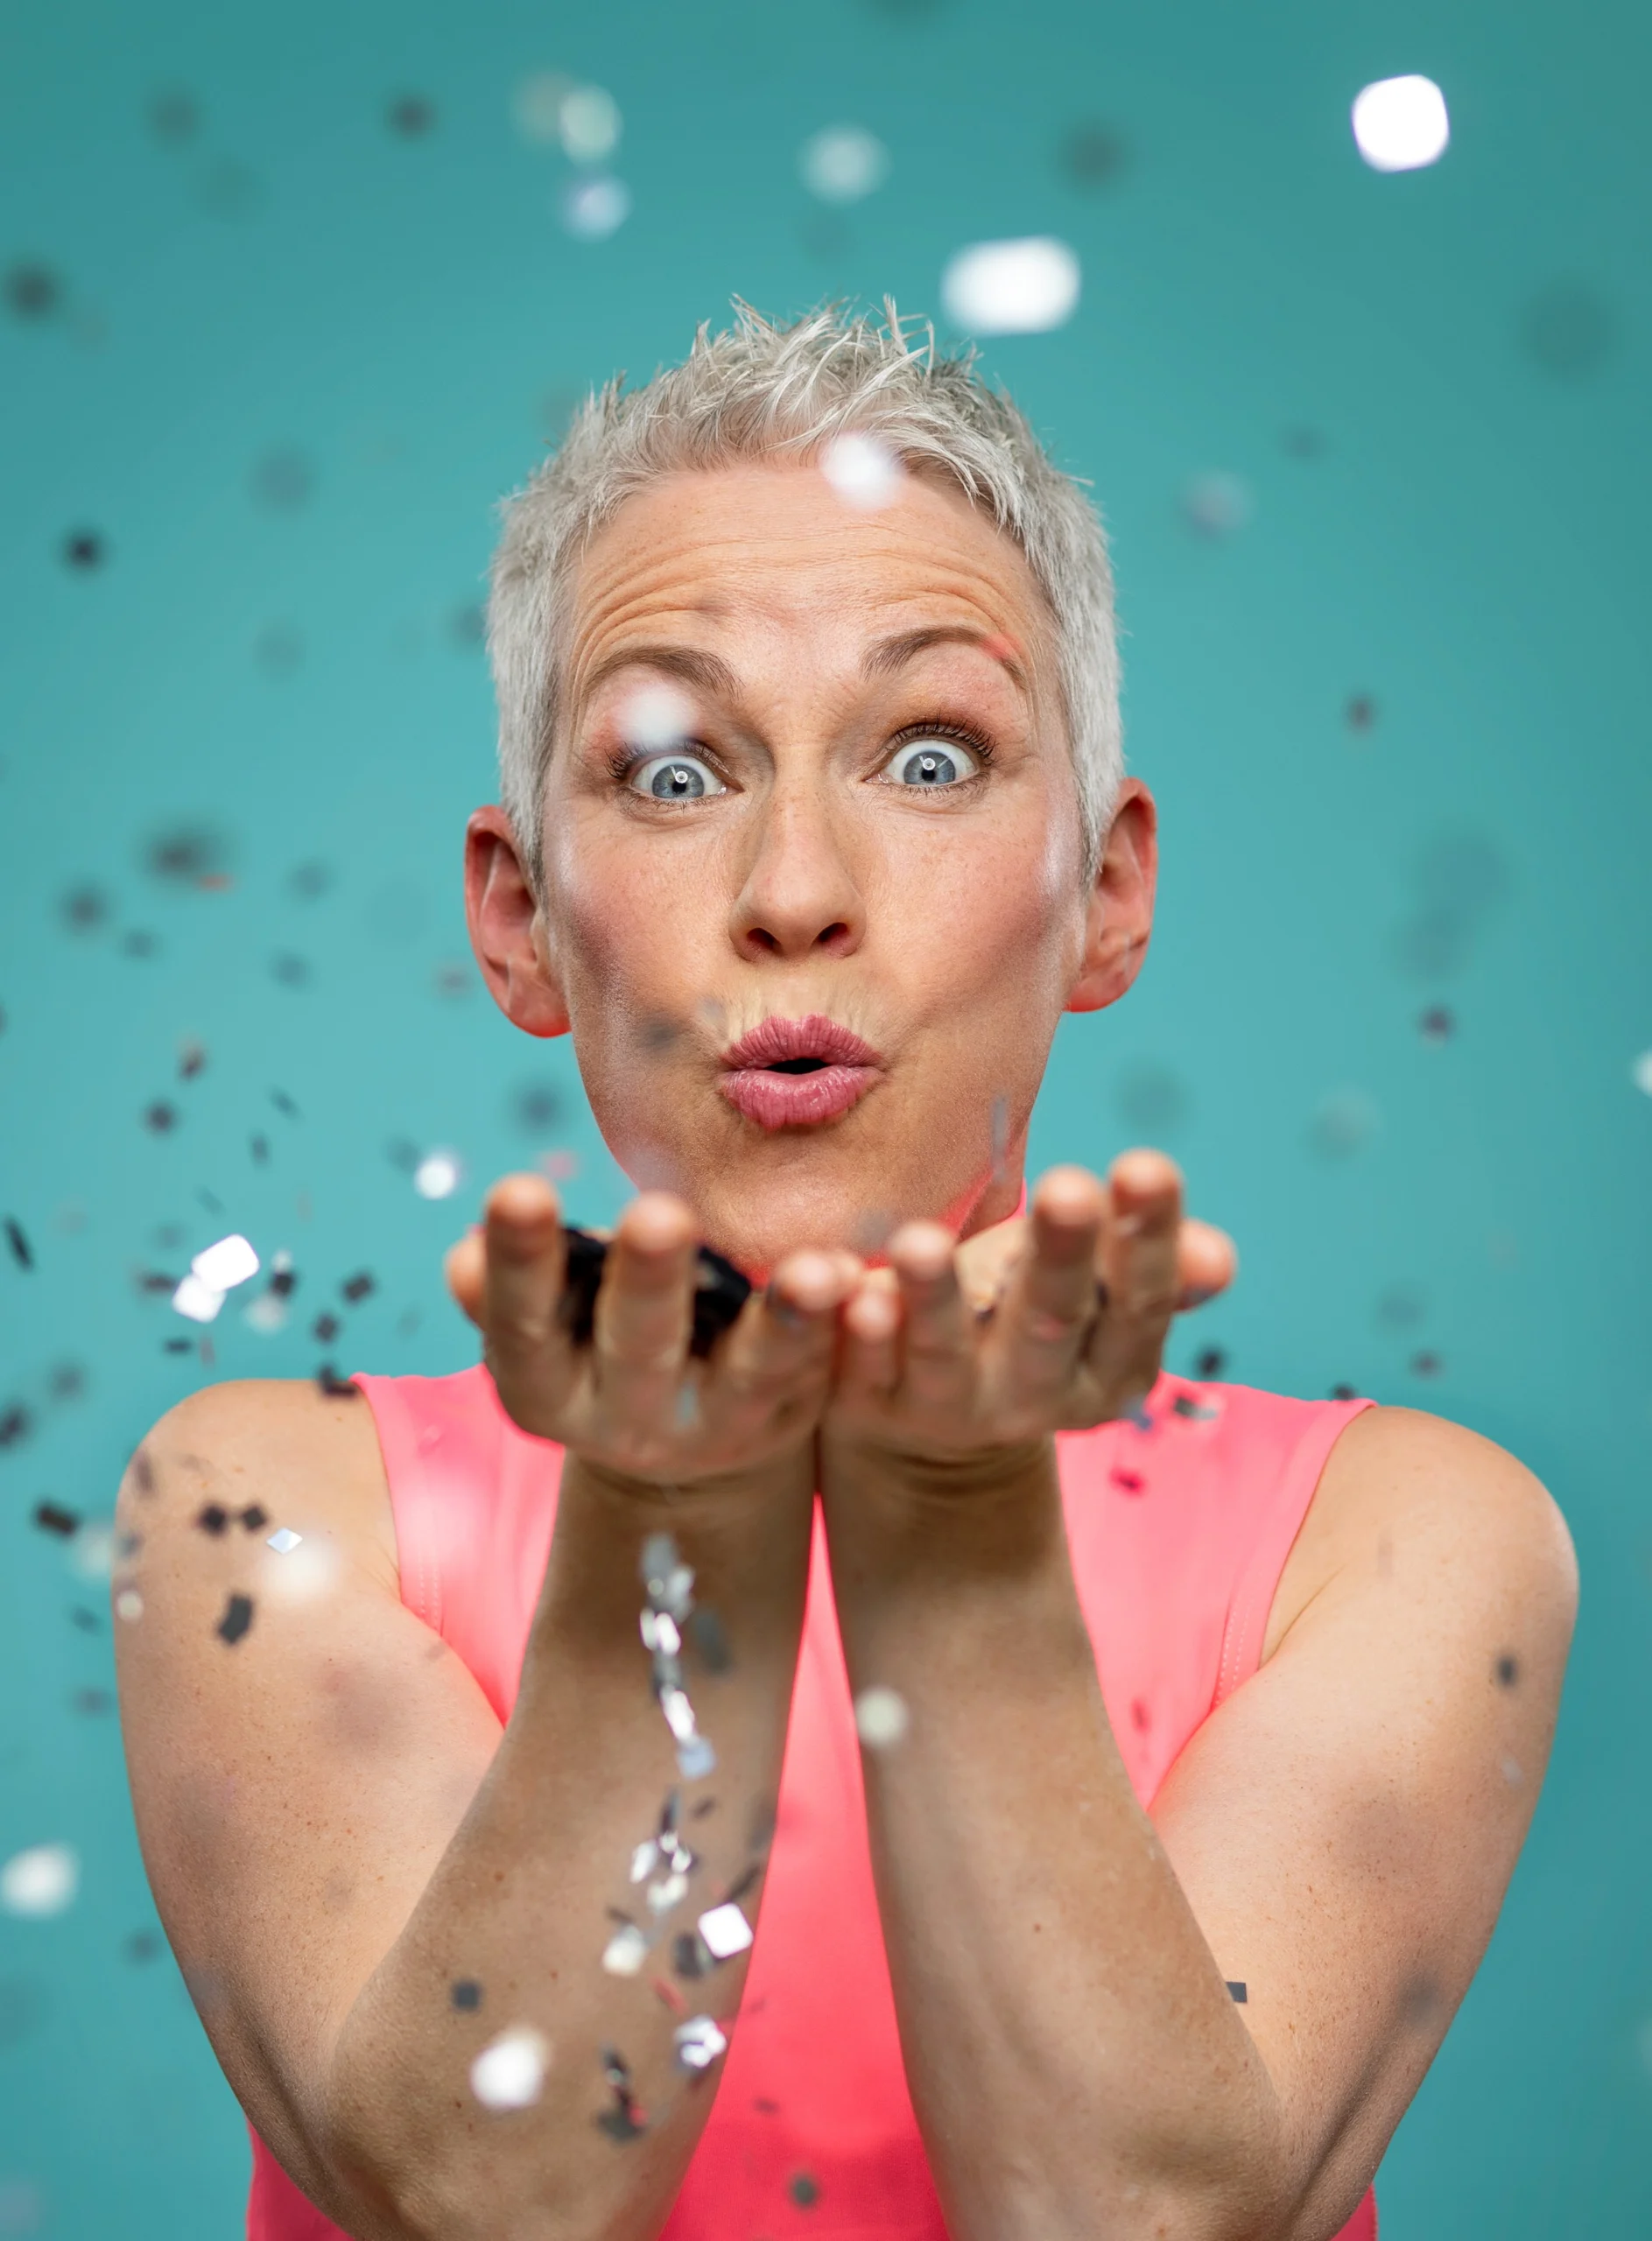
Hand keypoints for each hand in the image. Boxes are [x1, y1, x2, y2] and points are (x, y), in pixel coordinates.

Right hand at [446, 1176, 858, 1485]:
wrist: (676, 1433)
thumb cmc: (594, 1331)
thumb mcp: (547, 1317)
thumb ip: (514, 1285)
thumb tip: (464, 1260)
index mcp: (544, 1385)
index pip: (521, 1325)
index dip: (517, 1264)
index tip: (517, 1187)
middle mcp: (621, 1420)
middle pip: (636, 1345)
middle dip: (648, 1280)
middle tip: (660, 1211)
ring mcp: (709, 1429)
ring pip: (746, 1375)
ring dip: (781, 1321)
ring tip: (814, 1269)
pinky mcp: (781, 1420)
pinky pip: (813, 1372)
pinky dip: (837, 1327)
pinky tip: (858, 1276)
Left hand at [828, 1152, 1234, 1466]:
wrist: (928, 1425)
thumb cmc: (1024, 1313)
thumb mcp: (1093, 1288)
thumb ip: (1147, 1261)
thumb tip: (1216, 1258)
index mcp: (1108, 1366)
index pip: (1139, 1303)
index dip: (1147, 1241)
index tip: (1148, 1166)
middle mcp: (1034, 1397)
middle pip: (1051, 1321)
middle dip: (1060, 1254)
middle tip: (1069, 1187)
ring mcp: (948, 1407)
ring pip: (944, 1351)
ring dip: (934, 1295)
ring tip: (921, 1241)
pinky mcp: (867, 1406)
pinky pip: (855, 1366)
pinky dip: (850, 1328)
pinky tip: (845, 1284)